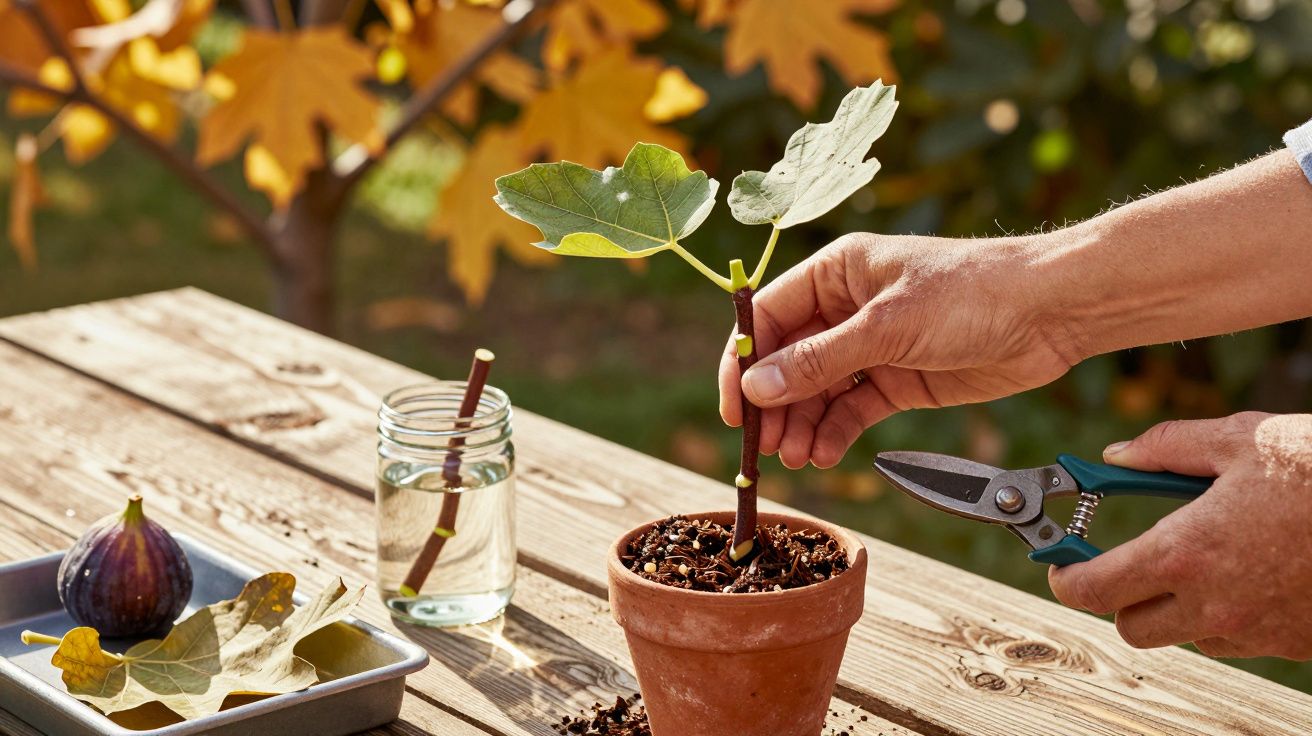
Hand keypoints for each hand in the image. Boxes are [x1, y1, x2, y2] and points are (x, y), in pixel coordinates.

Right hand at [718, 232, 1078, 467]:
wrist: (1050, 312)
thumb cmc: (972, 293)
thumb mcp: (888, 326)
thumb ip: (821, 360)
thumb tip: (758, 387)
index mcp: (835, 272)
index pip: (768, 317)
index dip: (745, 362)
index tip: (736, 407)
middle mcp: (846, 308)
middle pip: (788, 361)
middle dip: (774, 405)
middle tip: (765, 447)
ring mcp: (872, 346)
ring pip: (817, 391)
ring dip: (802, 425)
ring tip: (798, 458)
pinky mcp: (897, 380)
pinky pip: (851, 409)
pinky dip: (835, 432)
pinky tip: (825, 453)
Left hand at [1049, 413, 1311, 659]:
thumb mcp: (1241, 438)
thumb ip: (1166, 447)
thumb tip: (1115, 456)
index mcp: (1185, 552)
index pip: (1092, 589)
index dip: (1066, 576)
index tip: (1061, 561)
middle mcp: (1213, 604)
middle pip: (1130, 626)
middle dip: (1120, 594)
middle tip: (1130, 559)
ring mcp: (1254, 632)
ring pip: (1184, 636)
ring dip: (1177, 605)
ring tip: (1205, 555)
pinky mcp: (1291, 644)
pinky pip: (1236, 640)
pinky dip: (1225, 613)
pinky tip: (1250, 570)